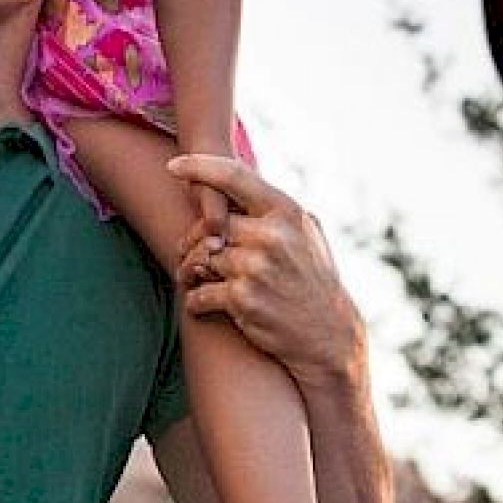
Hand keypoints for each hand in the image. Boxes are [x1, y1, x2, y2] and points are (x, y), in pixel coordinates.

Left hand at [168, 153, 363, 388]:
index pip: (233, 176)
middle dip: (193, 239)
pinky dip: (195, 300)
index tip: (173, 166)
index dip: (199, 167)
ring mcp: (256, 268)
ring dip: (191, 271)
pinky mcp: (243, 300)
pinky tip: (200, 302)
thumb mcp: (307, 233)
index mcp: (286, 212)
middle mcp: (271, 236)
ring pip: (202, 258)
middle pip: (209, 224)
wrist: (329, 337)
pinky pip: (200, 292)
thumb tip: (233, 180)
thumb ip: (273, 208)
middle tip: (186, 251)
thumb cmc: (313, 279)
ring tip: (191, 277)